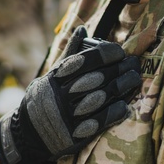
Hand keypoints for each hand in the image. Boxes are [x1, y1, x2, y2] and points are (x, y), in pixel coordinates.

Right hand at [0, 26, 141, 163]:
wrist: (28, 134)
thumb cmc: (44, 99)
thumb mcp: (52, 75)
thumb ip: (70, 54)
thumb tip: (83, 28)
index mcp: (56, 78)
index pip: (85, 60)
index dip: (106, 53)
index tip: (120, 51)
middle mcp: (61, 95)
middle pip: (97, 78)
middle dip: (120, 69)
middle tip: (134, 63)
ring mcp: (68, 115)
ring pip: (102, 97)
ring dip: (123, 87)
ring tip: (135, 79)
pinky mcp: (75, 134)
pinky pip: (100, 121)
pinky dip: (115, 112)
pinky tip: (125, 105)